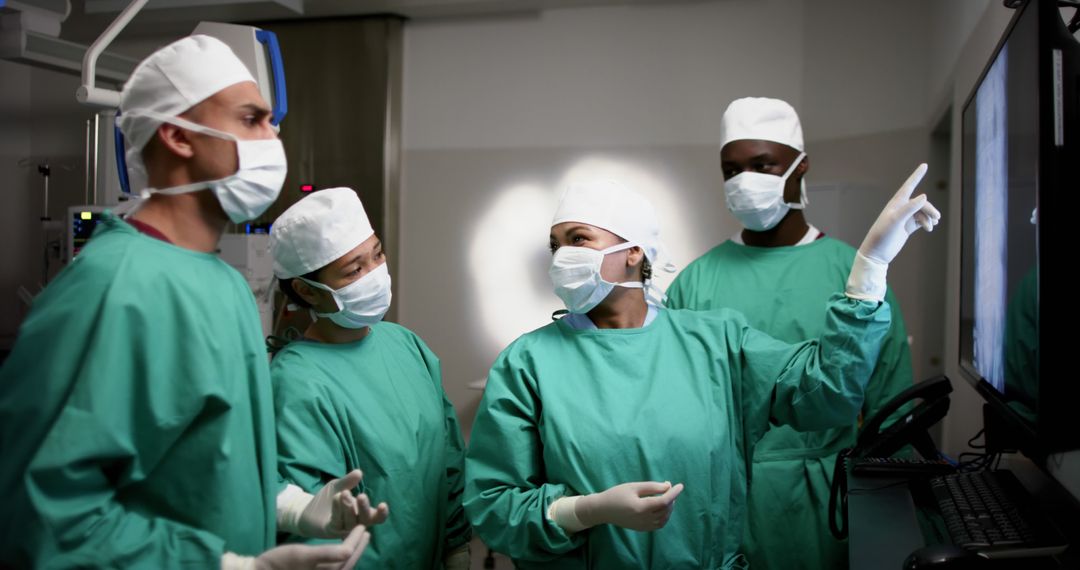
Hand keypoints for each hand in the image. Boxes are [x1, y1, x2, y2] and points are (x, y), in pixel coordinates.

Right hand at [255, 524, 369, 569]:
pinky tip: (341, 549)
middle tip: (365, 530)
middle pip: (347, 564)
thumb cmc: (279, 563)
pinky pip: (332, 567)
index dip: (356, 542)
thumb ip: (327, 554)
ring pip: (342, 566)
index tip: (362, 526)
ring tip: (358, 537)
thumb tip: (350, 550)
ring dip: (351, 552)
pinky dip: (340, 557)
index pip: (347, 557)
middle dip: (358, 548)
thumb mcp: (302, 555)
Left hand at [299, 470, 388, 538]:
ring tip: (343, 493)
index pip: (376, 517)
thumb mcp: (338, 486)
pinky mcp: (332, 530)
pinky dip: (338, 509)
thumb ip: (348, 481)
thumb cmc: (327, 499)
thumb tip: (359, 472)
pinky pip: (338, 521)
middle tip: (361, 495)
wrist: (307, 510)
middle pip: (366, 520)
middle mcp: (356, 524)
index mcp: (362, 513)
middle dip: (364, 508)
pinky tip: (336, 498)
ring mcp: (344, 529)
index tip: (383, 504)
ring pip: (352, 521)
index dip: (382, 514)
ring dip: (349, 507)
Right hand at [576, 481, 683, 531]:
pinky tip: (662, 508)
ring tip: (666, 497)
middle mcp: (643, 519)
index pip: (664, 501)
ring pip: (664, 518)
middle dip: (671, 498)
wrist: (603, 510)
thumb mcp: (633, 486)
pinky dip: (664, 516)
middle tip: (668, 487)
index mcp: (641, 507)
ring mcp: (643, 526)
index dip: (674, 493)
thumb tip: (668, 486)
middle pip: (665, 510)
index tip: (680, 485)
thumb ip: (652, 487)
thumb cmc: (616, 495)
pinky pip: (658, 524)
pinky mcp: (642, 529)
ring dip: (669, 508)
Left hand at [857, 163, 939, 264]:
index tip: (925, 165)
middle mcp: (901, 208)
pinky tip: (930, 228)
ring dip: (930, 217)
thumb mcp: (895, 221)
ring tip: (932, 226)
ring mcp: (905, 218)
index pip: (908, 186)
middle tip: (937, 218)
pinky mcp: (908, 227)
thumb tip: (924, 196)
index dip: (917, 175)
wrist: (877, 253)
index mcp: (896, 203)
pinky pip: (922, 220)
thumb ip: (909, 208)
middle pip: (921, 203)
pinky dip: (928, 223)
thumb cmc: (882, 235)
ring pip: (923, 212)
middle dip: (930, 209)